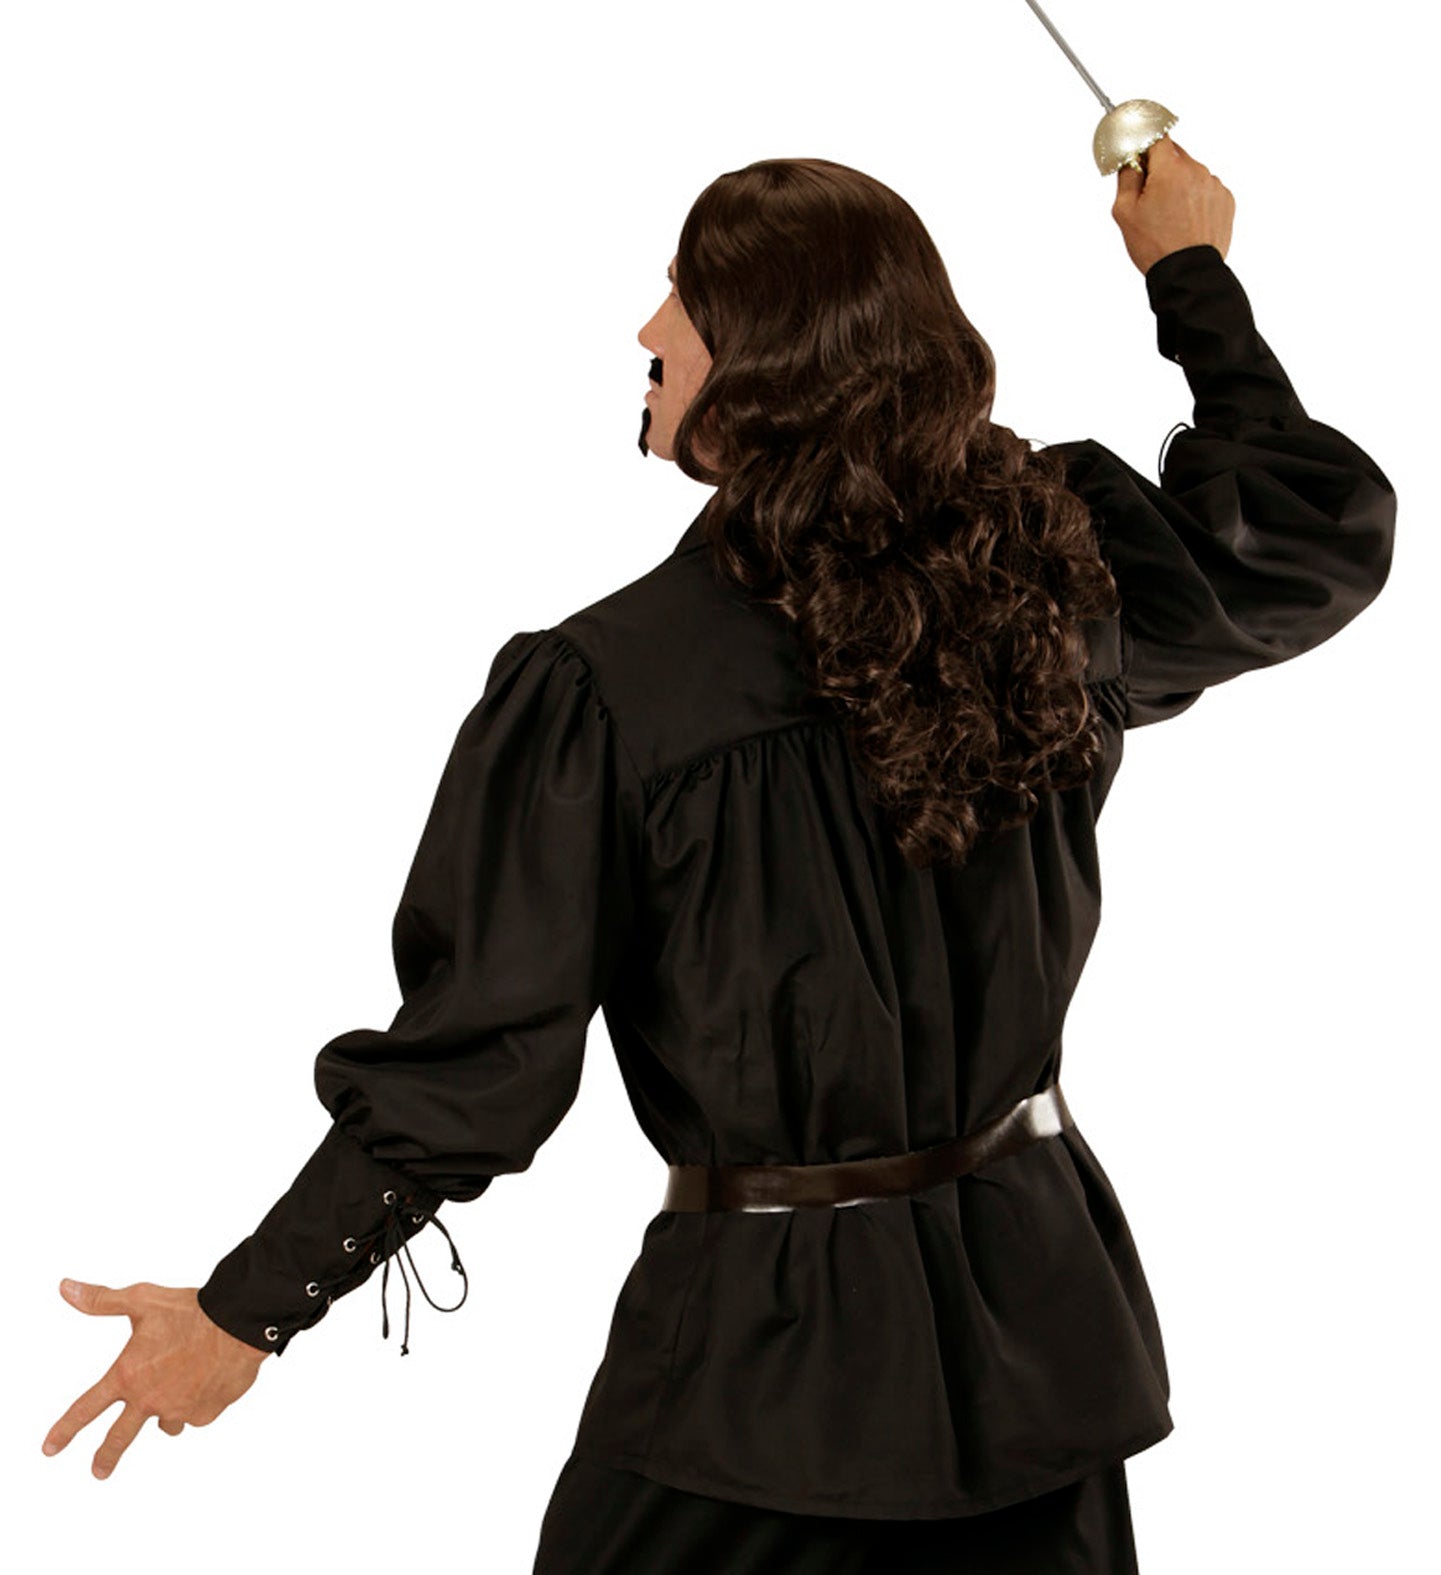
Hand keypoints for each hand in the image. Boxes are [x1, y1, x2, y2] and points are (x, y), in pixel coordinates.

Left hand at [43, 1278, 270, 1478]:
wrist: (237, 1324)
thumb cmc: (190, 1311)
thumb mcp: (142, 1300)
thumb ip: (102, 1301)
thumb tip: (66, 1288)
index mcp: (128, 1376)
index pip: (86, 1408)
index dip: (65, 1430)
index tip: (49, 1448)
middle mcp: (149, 1399)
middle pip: (119, 1439)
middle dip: (106, 1457)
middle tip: (98, 1471)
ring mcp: (177, 1410)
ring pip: (165, 1422)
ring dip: (165, 1412)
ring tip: (176, 1394)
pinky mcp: (205, 1414)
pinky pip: (195, 1414)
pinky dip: (196, 1402)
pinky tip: (206, 1381)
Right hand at [1112, 135, 1234, 275]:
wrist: (1188, 275)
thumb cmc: (1156, 247)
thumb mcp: (1125, 213)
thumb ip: (1126, 177)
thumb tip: (1130, 159)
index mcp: (1171, 170)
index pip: (1157, 137)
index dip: (1145, 143)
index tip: (1138, 153)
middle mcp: (1197, 171)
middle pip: (1175, 155)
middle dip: (1160, 169)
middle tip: (1150, 197)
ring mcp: (1214, 185)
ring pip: (1191, 173)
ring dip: (1179, 185)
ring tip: (1170, 216)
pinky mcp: (1226, 200)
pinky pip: (1206, 189)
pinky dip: (1195, 199)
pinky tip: (1186, 221)